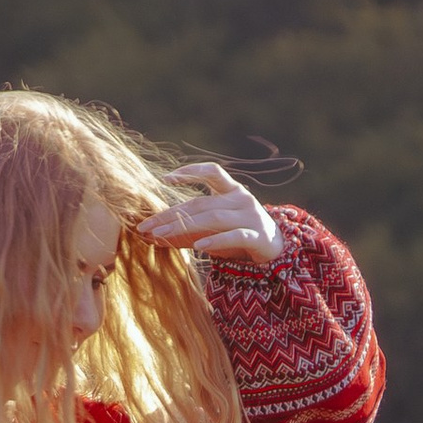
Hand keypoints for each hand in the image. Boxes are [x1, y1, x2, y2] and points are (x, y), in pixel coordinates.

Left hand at [137, 161, 284, 270]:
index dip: (190, 171)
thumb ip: (187, 230)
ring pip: (213, 218)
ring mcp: (251, 216)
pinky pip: (234, 236)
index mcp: (231, 190)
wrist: (275, 251)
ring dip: (184, 227)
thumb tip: (151, 236)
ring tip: (161, 236)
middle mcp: (241, 199)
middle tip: (146, 226)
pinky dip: (216, 240)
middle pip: (200, 203)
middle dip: (170, 215)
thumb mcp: (213, 229)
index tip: (166, 179)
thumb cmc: (239, 236)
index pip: (211, 172)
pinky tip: (198, 246)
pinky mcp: (258, 236)